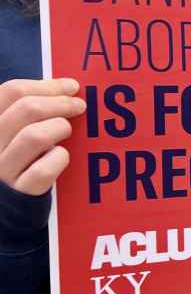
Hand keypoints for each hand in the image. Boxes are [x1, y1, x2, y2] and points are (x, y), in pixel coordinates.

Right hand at [0, 78, 85, 195]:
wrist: (6, 208)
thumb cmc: (17, 161)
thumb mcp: (12, 132)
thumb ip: (28, 111)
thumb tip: (67, 87)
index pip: (10, 91)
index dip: (46, 85)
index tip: (72, 87)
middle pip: (26, 108)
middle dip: (60, 102)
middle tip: (79, 106)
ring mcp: (2, 170)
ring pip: (34, 136)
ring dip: (59, 127)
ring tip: (67, 131)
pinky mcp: (20, 193)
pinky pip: (43, 170)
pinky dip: (59, 159)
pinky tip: (61, 156)